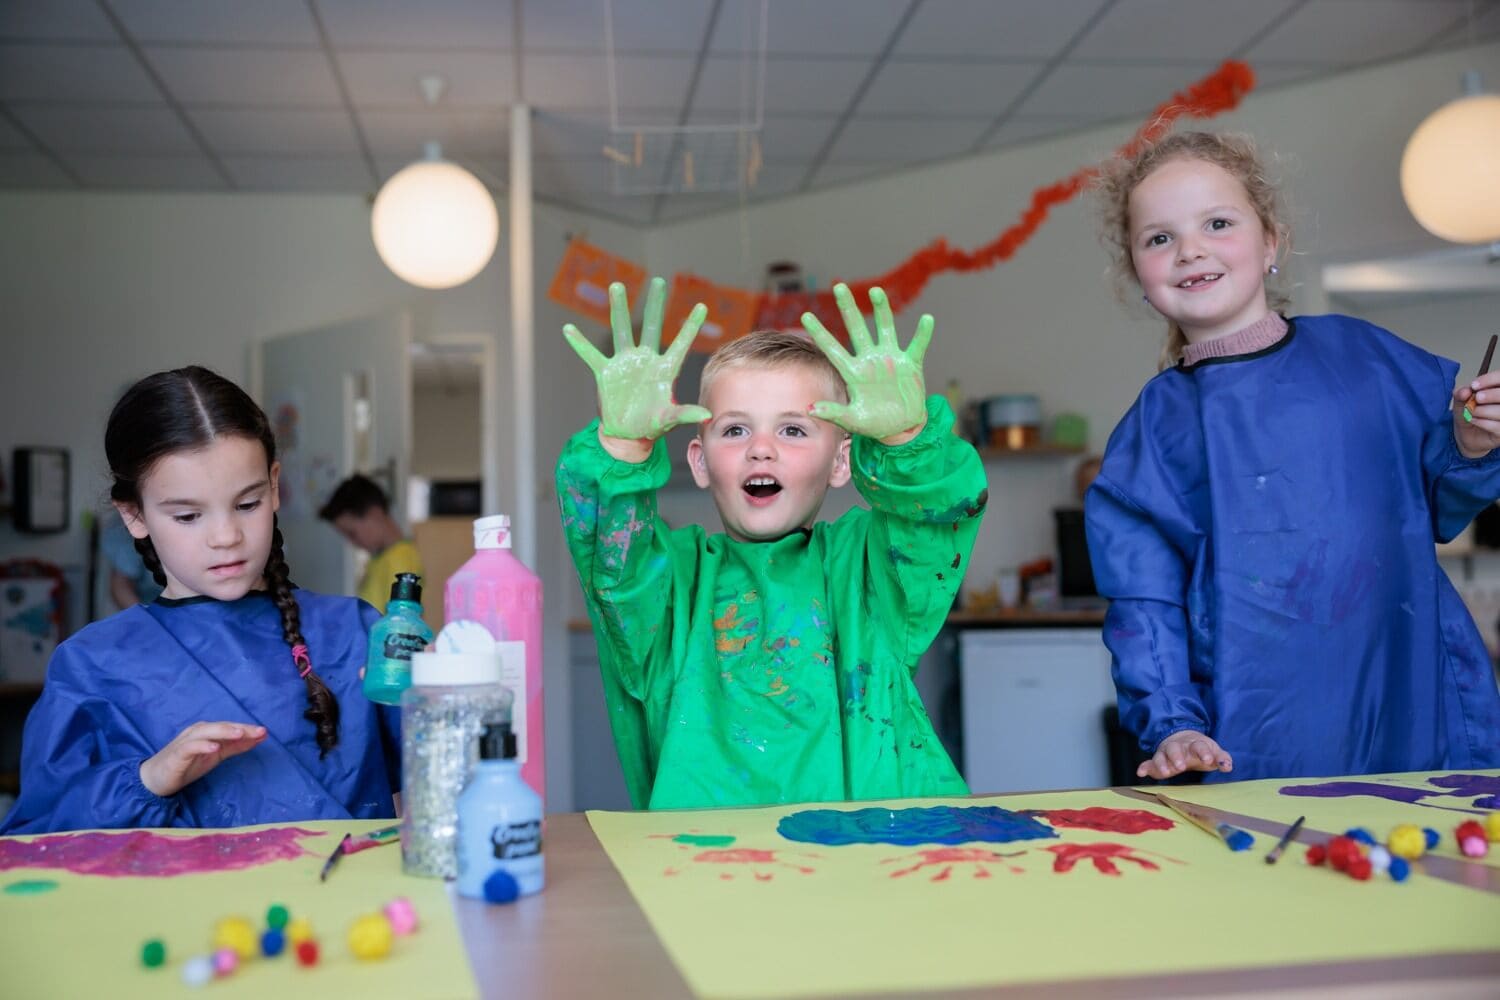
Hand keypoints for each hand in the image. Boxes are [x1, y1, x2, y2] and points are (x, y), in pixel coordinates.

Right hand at [140, 722, 267, 796]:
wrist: (156, 779)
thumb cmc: (187, 765)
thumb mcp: (216, 756)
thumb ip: (235, 747)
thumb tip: (258, 739)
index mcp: (208, 732)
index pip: (230, 728)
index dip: (248, 729)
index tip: (265, 732)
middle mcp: (198, 732)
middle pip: (222, 727)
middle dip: (241, 729)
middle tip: (259, 731)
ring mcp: (187, 741)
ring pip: (207, 732)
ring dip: (224, 731)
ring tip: (240, 734)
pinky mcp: (177, 753)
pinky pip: (190, 747)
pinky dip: (203, 746)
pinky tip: (214, 748)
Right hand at [563, 277, 710, 450]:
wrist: (627, 434)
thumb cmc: (651, 425)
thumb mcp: (668, 419)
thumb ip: (684, 414)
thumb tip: (706, 416)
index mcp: (664, 370)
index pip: (680, 344)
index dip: (690, 326)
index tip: (702, 306)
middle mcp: (645, 360)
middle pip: (651, 327)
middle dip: (655, 305)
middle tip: (658, 282)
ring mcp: (625, 364)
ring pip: (621, 331)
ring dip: (618, 309)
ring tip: (617, 286)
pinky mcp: (605, 373)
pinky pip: (590, 355)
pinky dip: (579, 343)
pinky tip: (568, 329)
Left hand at [800, 284, 930, 443]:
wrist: (901, 427)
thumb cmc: (874, 423)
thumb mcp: (852, 420)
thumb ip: (834, 413)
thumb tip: (810, 409)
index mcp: (853, 372)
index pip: (832, 348)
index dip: (820, 333)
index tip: (806, 315)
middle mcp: (869, 360)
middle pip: (857, 329)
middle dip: (848, 308)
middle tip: (839, 286)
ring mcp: (890, 359)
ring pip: (885, 328)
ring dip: (882, 310)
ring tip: (876, 291)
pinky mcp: (910, 364)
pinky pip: (917, 345)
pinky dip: (922, 334)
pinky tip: (927, 319)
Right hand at [1136, 730, 1231, 780]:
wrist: (1183, 738)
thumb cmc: (1200, 749)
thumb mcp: (1214, 752)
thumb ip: (1222, 759)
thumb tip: (1228, 766)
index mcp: (1195, 744)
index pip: (1199, 746)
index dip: (1203, 752)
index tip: (1208, 760)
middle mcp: (1179, 747)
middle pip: (1175, 748)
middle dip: (1177, 756)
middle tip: (1180, 766)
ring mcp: (1167, 753)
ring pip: (1161, 755)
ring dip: (1162, 763)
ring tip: (1165, 773)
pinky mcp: (1158, 760)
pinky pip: (1149, 763)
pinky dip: (1144, 767)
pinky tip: (1141, 773)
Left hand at [1453, 371, 1499, 458]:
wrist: (1466, 434)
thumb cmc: (1468, 412)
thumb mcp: (1460, 400)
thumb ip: (1460, 393)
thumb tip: (1466, 391)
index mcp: (1498, 389)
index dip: (1490, 379)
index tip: (1474, 386)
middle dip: (1489, 395)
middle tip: (1476, 399)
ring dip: (1482, 410)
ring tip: (1471, 412)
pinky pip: (1497, 426)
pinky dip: (1482, 422)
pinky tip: (1473, 420)